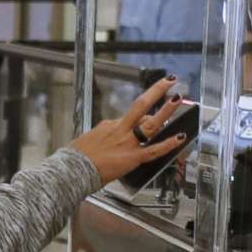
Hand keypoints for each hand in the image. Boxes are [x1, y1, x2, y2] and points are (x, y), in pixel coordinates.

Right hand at [70, 77, 190, 185]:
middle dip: (156, 92)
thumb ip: (102, 136)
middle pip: (141, 106)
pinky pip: (154, 150)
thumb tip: (106, 135)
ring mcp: (128, 142)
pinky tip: (180, 138)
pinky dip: (169, 144)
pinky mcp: (132, 158)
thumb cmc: (76, 158)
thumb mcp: (88, 140)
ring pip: (150, 123)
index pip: (131, 118)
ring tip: (177, 98)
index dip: (143, 116)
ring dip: (166, 110)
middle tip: (169, 81)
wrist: (71, 169)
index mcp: (109, 126)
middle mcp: (120, 130)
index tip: (151, 112)